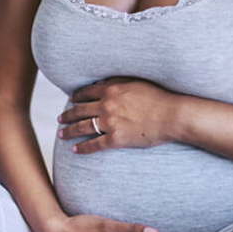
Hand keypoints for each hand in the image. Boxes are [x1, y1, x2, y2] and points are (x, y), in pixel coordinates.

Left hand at [57, 77, 180, 153]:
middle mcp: (106, 105)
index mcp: (111, 89)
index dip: (75, 97)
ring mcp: (110, 123)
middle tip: (60, 119)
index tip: (70, 101)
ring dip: (69, 131)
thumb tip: (103, 82)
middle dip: (67, 115)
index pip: (86, 93)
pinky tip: (75, 150)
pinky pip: (94, 145)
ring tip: (62, 134)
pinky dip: (83, 148)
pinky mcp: (116, 139)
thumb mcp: (137, 82)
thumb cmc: (159, 97)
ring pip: (83, 127)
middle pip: (79, 110)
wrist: (172, 115)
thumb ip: (118, 81)